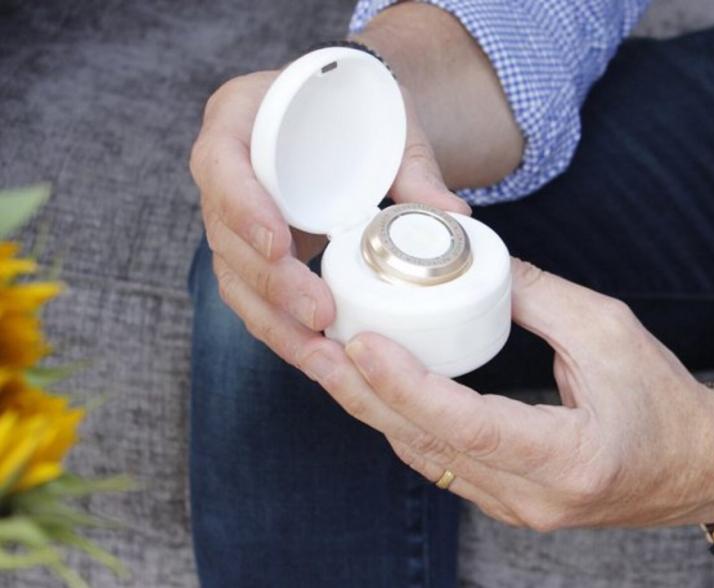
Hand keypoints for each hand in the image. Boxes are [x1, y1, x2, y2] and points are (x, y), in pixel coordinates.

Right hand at [188, 70, 469, 367]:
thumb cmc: (364, 109)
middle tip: (320, 315)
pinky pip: (253, 296)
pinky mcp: (251, 253)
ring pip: (234, 277)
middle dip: (271, 283)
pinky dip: (282, 328)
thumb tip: (455, 216)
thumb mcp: (393, 125)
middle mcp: (224, 169)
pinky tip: (316, 356)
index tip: (281, 243)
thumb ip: (414, 167)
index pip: (220, 163)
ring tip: (320, 355)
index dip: (243, 207)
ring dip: (275, 320)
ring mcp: (232, 216)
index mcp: (240, 117)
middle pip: (225, 235)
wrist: (351, 118)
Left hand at [301, 260, 713, 530]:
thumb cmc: (667, 400)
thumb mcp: (608, 330)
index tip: (361, 343)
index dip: (405, 384)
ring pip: (424, 459)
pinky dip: (404, 425)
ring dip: (374, 410)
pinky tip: (376, 390)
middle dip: (363, 394)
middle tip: (315, 344)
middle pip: (426, 446)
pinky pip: (441, 466)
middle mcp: (536, 497)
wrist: (701, 466)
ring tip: (329, 361)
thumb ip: (536, 294)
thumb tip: (474, 260)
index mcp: (568, 457)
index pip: (467, 424)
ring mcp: (519, 510)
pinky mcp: (511, 504)